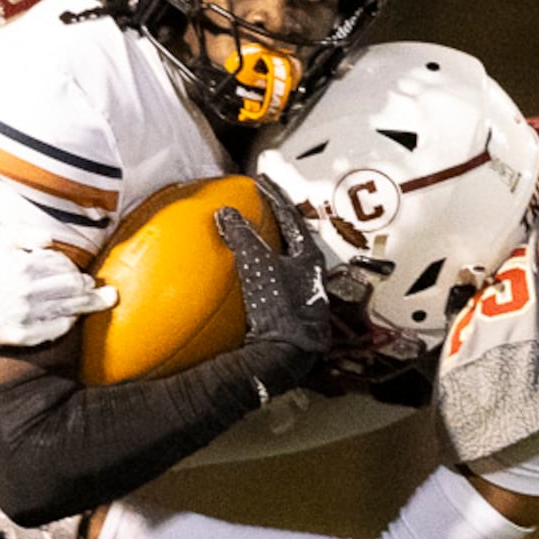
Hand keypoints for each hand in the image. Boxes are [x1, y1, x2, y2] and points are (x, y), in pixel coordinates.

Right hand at [0, 225, 113, 351]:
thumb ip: (24, 232)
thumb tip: (52, 239)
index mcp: (24, 266)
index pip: (63, 264)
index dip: (73, 266)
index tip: (78, 270)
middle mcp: (29, 292)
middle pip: (73, 286)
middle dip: (86, 284)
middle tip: (96, 285)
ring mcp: (29, 316)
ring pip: (72, 308)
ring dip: (91, 303)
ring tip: (106, 299)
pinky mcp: (26, 335)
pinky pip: (58, 329)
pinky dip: (71, 321)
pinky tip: (76, 317)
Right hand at [221, 182, 335, 367]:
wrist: (285, 356)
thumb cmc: (280, 312)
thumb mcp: (258, 267)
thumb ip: (243, 238)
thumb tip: (227, 215)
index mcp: (309, 258)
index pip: (291, 218)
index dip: (275, 197)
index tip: (262, 182)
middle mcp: (310, 275)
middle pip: (292, 239)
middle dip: (275, 223)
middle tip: (259, 207)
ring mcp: (302, 296)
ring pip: (285, 262)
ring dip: (268, 249)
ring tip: (251, 238)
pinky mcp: (290, 314)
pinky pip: (275, 283)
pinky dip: (261, 272)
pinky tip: (247, 278)